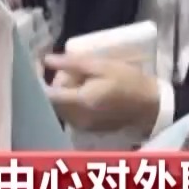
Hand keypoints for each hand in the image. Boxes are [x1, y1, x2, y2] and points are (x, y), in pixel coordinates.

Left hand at [42, 54, 161, 133]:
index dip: (38, 79)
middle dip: (56, 83)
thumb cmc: (128, 80)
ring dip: (64, 93)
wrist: (150, 105)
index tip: (39, 65)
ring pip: (60, 108)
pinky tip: (87, 92)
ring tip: (82, 80)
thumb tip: (46, 59)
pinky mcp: (88, 130)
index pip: (47, 94)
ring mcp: (82, 126)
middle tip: (72, 69)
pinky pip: (70, 114)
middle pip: (52, 100)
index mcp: (80, 101)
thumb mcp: (102, 65)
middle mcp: (78, 118)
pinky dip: (72, 102)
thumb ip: (72, 63)